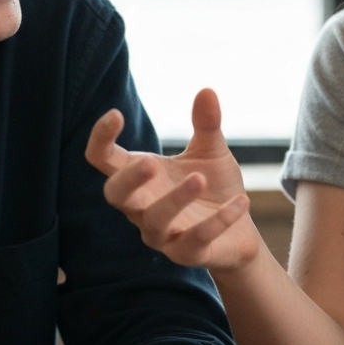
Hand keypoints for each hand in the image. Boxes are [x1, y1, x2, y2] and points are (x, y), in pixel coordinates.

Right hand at [85, 88, 260, 270]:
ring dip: (175, 200)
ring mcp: (162, 235)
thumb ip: (206, 124)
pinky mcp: (188, 254)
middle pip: (115, 196)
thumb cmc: (213, 187)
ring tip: (200, 178)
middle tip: (149, 162)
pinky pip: (196, 240)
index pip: (103, 160)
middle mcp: (142, 207)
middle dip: (129, 180)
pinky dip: (219, 221)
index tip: (115, 114)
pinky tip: (242, 201)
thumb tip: (207, 90)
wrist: (238, 232)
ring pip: (154, 221)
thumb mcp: (211, 152)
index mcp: (140, 177)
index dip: (101, 139)